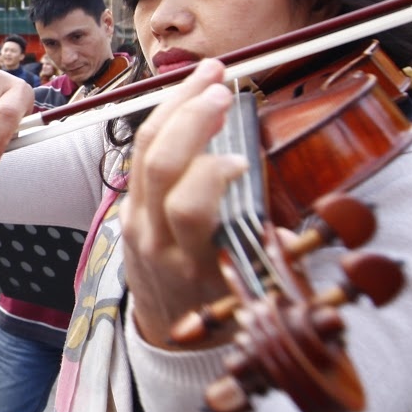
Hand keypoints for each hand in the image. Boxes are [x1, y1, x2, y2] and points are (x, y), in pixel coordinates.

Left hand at [118, 59, 244, 346]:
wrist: (167, 335)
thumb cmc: (216, 310)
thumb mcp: (246, 293)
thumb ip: (265, 260)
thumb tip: (285, 233)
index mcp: (189, 262)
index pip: (188, 206)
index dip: (214, 174)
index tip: (244, 160)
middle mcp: (154, 237)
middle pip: (159, 165)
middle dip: (190, 118)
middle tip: (222, 87)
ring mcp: (134, 221)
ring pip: (142, 151)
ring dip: (175, 106)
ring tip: (207, 76)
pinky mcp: (126, 209)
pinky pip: (138, 157)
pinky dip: (164, 124)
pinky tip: (188, 101)